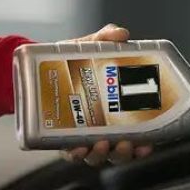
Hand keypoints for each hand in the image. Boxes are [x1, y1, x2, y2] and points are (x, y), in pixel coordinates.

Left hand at [59, 23, 153, 165]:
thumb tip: (120, 33)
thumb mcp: (90, 47)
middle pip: (119, 151)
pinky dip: (76, 153)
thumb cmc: (73, 62)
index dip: (145, 144)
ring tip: (102, 144)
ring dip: (103, 154)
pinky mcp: (61, 138)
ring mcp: (83, 136)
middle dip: (125, 152)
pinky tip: (78, 147)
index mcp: (117, 113)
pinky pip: (71, 153)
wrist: (40, 68)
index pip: (138, 135)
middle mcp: (102, 129)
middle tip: (127, 142)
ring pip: (98, 156)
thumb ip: (106, 37)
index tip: (148, 142)